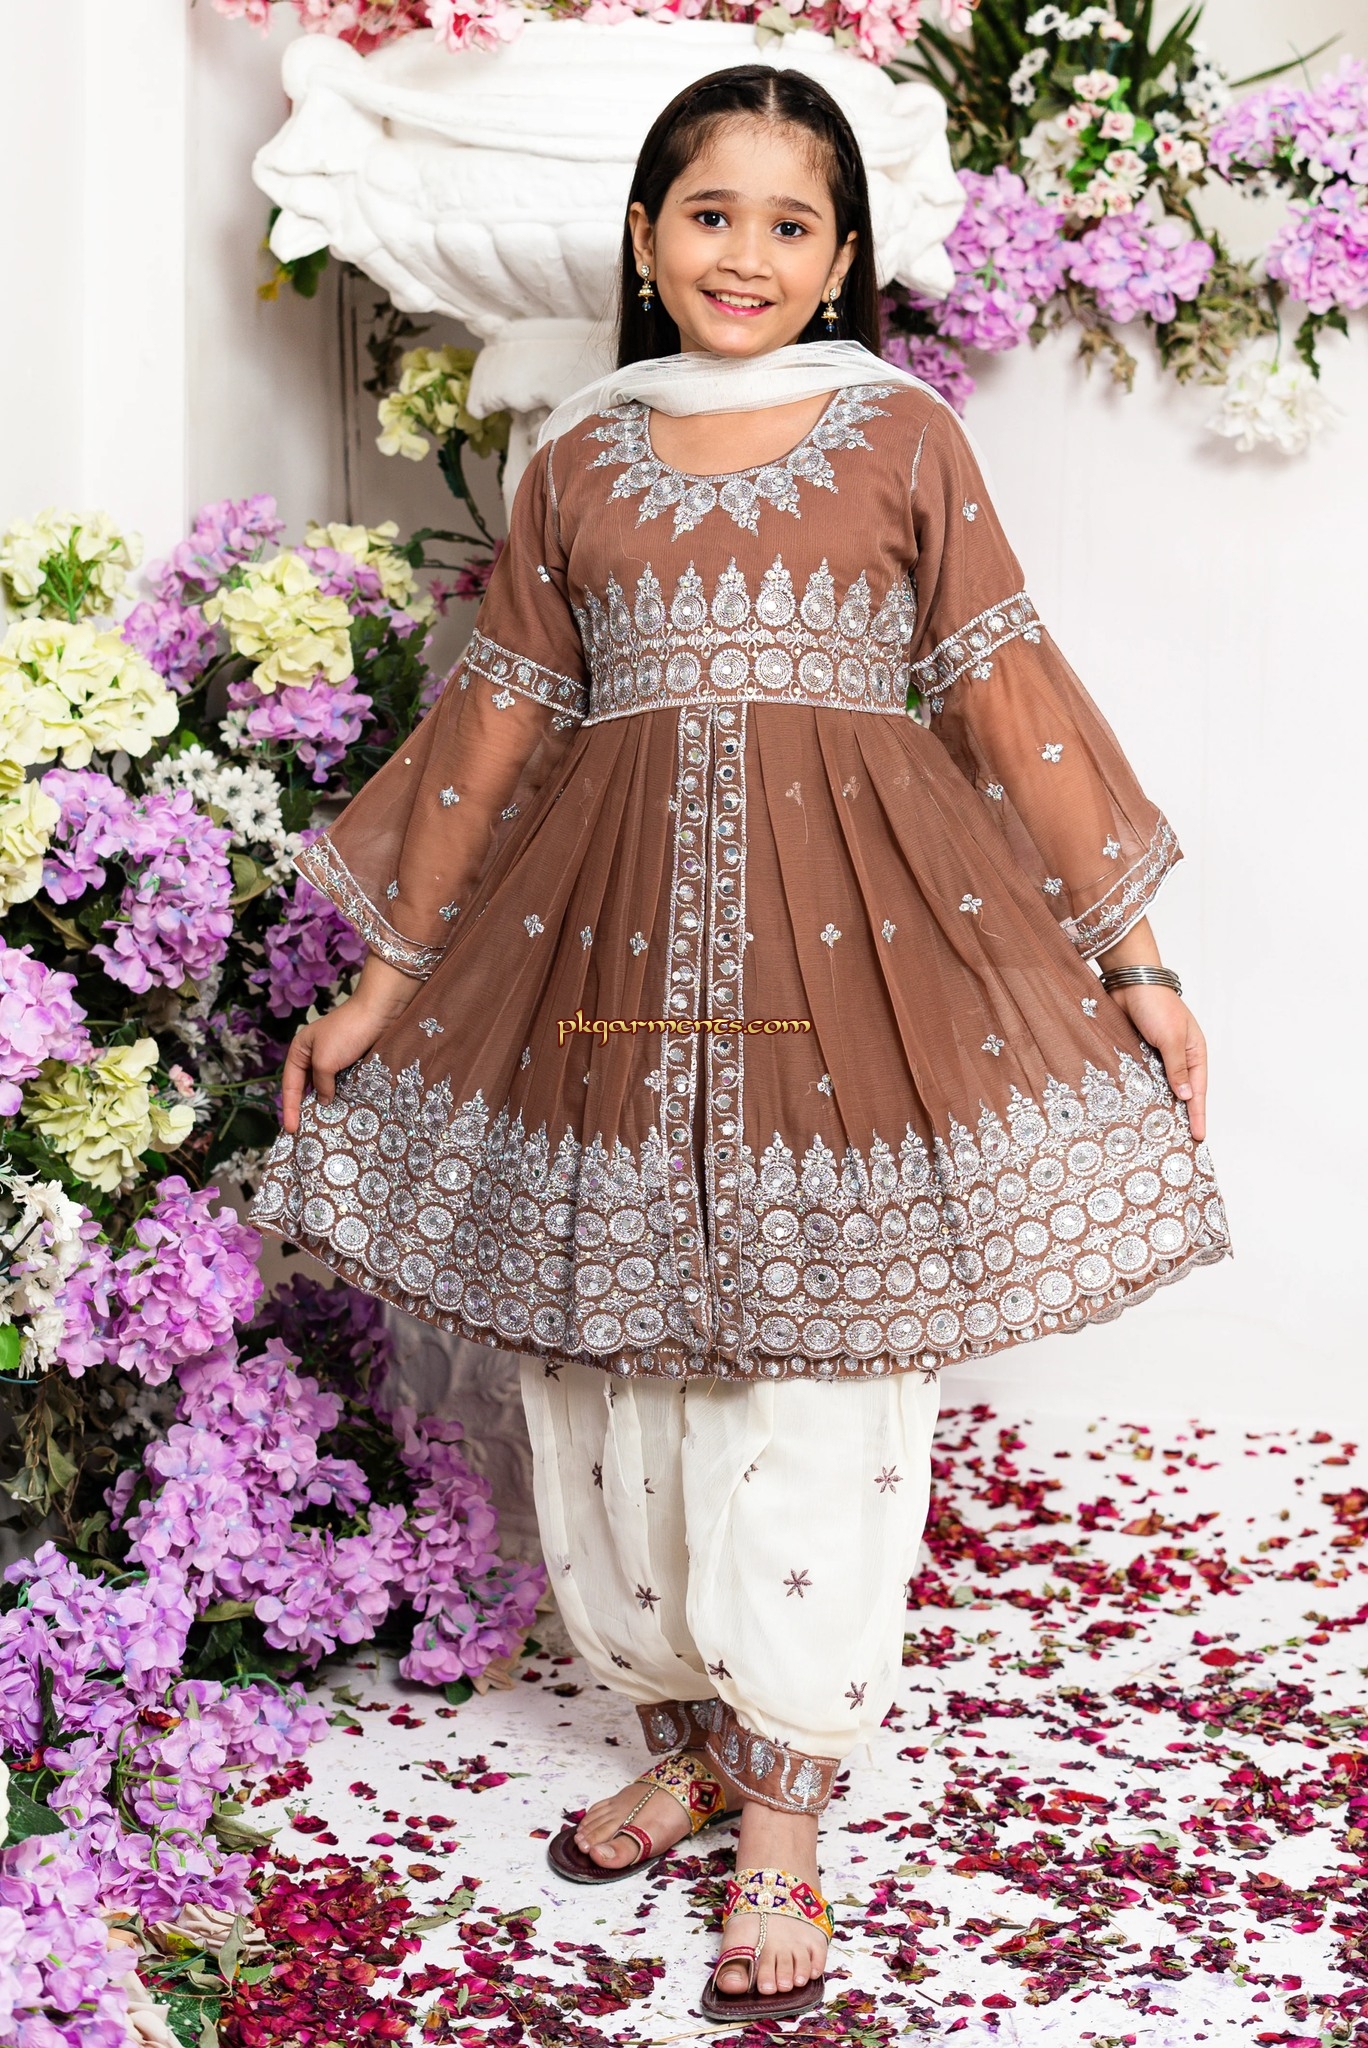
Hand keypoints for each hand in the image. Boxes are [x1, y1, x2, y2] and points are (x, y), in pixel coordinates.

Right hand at [282, 955, 415, 1134]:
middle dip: (303, 1108)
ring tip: (322, 1127)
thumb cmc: (347, 1032)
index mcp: (300, 1050)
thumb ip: (321, 1084)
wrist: (379, 1012)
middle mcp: (313, 1054)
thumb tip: (324, 1101)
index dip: (289, 1108)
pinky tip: (341, 1111)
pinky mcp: (351, 1062)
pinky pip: (341, 1084)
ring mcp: (333, 1058)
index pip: (289, 1084)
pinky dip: (339, 1097)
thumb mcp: (325, 1061)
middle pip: (304, 1086)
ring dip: (323, 1104)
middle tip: (303, 1132)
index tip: (291, 1129)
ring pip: (324, 1087)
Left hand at [1107, 985, 1207, 1142]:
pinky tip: (1137, 1108)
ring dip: (1159, 1106)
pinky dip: (1142, 1092)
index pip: (1198, 1090)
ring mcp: (1157, 1055)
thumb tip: (1187, 1096)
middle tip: (1179, 1142)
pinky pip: (1142, 1078)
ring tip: (1158, 1132)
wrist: (1129, 982)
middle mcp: (1178, 1056)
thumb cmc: (1156, 1005)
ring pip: (1161, 1087)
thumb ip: (1177, 1067)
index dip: (1198, 1114)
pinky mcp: (1138, 1053)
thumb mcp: (1171, 1037)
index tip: (1198, 1137)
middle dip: (1181, 1116)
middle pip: (1182, 1092)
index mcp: (1195, 1052)